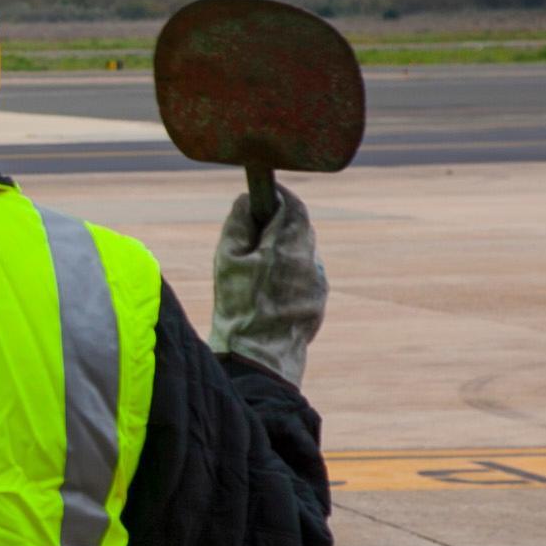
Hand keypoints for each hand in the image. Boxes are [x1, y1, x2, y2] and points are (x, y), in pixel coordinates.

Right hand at [211, 182, 326, 384]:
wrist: (259, 353)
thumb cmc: (239, 305)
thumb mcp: (227, 260)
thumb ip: (237, 224)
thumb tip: (245, 200)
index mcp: (287, 244)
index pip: (293, 206)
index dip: (279, 195)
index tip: (265, 192)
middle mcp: (308, 259)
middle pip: (301, 227)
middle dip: (281, 221)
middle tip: (256, 226)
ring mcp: (317, 280)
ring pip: (303, 251)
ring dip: (285, 247)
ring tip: (259, 263)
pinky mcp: (318, 299)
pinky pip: (306, 274)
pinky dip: (290, 271)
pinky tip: (269, 288)